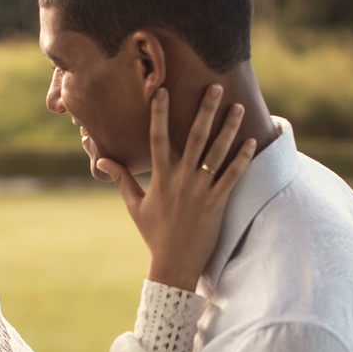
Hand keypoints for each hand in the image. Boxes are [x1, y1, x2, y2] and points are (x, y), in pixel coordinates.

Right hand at [96, 84, 256, 290]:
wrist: (174, 263)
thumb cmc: (154, 234)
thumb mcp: (135, 206)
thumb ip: (121, 179)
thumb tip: (101, 160)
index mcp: (161, 178)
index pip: (157, 139)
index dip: (159, 114)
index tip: (161, 91)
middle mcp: (181, 180)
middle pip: (194, 138)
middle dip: (205, 111)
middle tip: (215, 87)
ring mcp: (200, 191)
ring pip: (217, 153)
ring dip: (228, 129)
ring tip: (238, 107)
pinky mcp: (217, 203)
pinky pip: (232, 176)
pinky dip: (242, 159)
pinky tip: (251, 141)